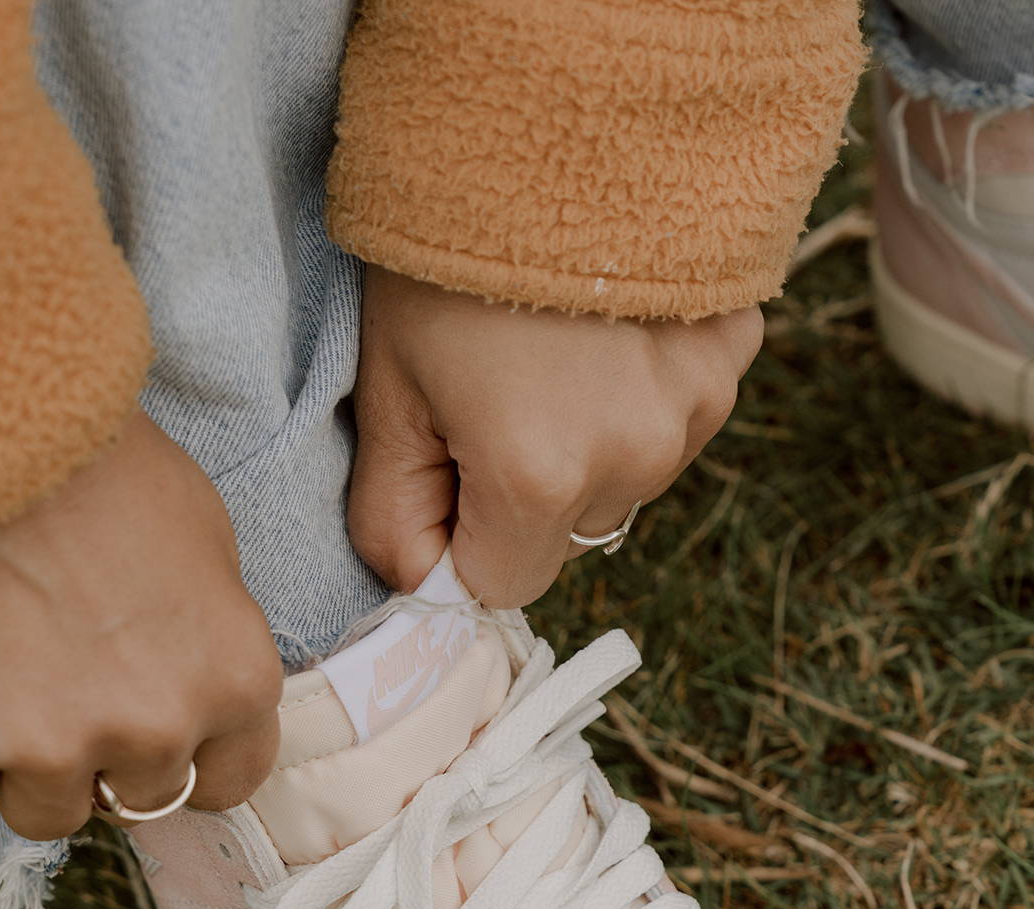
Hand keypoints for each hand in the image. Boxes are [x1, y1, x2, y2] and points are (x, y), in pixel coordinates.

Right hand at [0, 409, 282, 839]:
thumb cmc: (105, 466)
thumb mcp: (206, 544)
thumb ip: (214, 641)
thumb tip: (201, 694)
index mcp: (235, 680)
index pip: (233, 781)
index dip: (193, 760)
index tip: (163, 737)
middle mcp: (157, 728)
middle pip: (135, 800)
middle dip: (106, 757)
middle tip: (69, 686)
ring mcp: (54, 744)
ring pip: (43, 805)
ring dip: (28, 761)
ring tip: (9, 674)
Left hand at [349, 265, 762, 606]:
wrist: (541, 111)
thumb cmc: (439, 252)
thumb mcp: (387, 389)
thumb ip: (391, 514)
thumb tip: (423, 587)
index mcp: (537, 474)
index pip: (503, 584)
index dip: (464, 543)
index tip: (447, 478)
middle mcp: (635, 457)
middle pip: (566, 537)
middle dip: (522, 497)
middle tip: (493, 396)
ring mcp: (696, 407)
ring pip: (625, 483)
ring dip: (588, 451)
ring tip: (554, 356)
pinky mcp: (732, 357)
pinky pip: (677, 421)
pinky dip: (641, 398)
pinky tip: (609, 332)